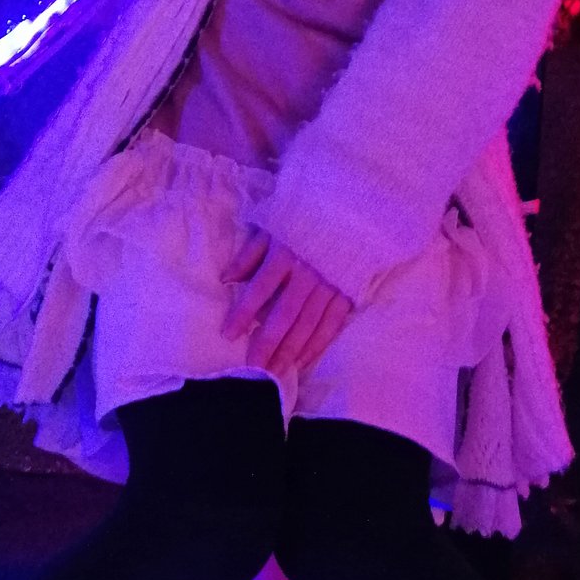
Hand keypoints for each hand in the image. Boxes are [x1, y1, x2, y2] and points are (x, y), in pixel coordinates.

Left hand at [220, 226, 354, 374]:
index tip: (228, 334)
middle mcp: (308, 273)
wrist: (353, 207)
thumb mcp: (273, 224)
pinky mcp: (347, 292)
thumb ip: (250, 254)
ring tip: (275, 372)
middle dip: (268, 343)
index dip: (243, 313)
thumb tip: (226, 279)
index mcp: (286, 253)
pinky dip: (318, 345)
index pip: (260, 289)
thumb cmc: (305, 216)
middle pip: (285, 314)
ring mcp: (330, 285)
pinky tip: (304, 361)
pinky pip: (332, 324)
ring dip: (291, 350)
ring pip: (309, 324)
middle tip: (254, 368)